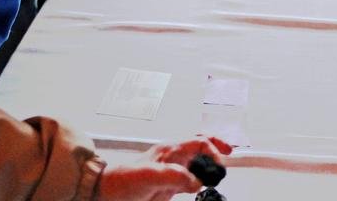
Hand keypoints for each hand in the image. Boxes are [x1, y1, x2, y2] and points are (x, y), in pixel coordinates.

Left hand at [97, 136, 232, 200]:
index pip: (199, 142)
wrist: (105, 194)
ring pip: (196, 161)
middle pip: (200, 145)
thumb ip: (173, 176)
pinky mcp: (167, 186)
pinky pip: (189, 179)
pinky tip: (202, 187)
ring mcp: (170, 171)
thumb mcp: (148, 176)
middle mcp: (172, 158)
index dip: (213, 150)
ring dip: (209, 163)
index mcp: (169, 150)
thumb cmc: (121, 181)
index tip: (218, 166)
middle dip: (216, 146)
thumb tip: (196, 182)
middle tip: (231, 153)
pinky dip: (200, 180)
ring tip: (219, 170)